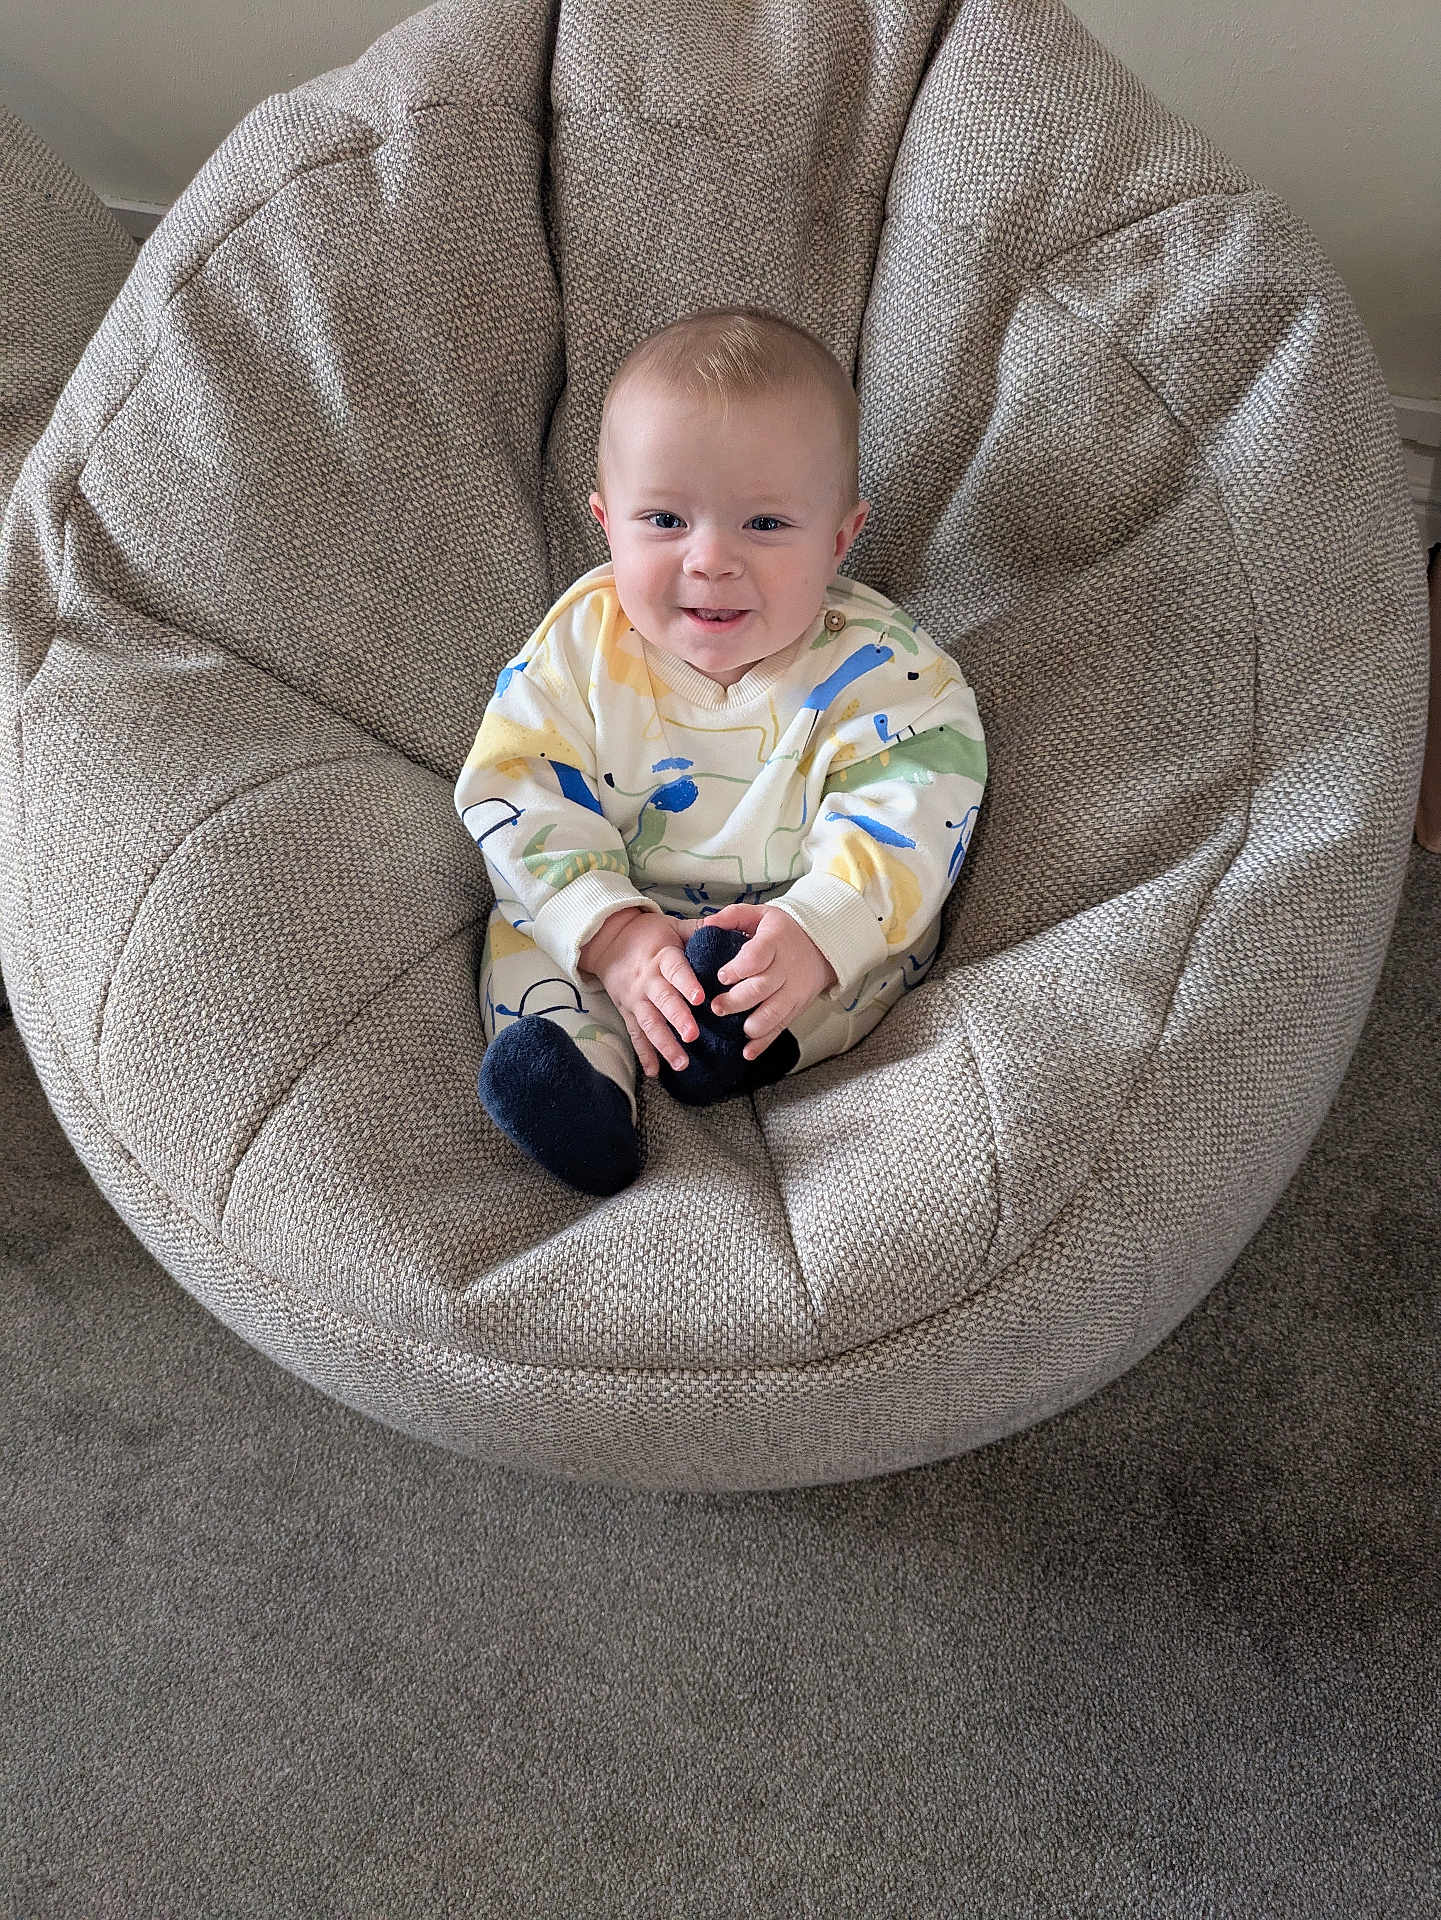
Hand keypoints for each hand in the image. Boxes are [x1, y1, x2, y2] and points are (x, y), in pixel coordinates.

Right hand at [578, 907, 707, 1078]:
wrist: (609, 940)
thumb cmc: (649, 934)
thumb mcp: (672, 925)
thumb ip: (698, 930)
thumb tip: (729, 926)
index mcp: (662, 957)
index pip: (676, 970)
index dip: (687, 983)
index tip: (700, 998)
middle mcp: (648, 980)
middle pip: (663, 1001)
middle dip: (677, 1019)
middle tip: (693, 1035)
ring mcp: (636, 998)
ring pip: (650, 1023)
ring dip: (664, 1044)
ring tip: (681, 1063)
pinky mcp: (627, 1011)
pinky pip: (636, 1035)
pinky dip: (644, 1054)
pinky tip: (655, 1071)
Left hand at [671, 903, 837, 1060]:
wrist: (822, 945)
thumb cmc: (783, 931)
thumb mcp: (761, 914)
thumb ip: (733, 916)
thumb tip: (706, 924)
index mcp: (774, 942)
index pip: (757, 957)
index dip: (738, 969)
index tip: (721, 976)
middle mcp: (786, 968)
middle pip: (761, 988)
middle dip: (736, 1001)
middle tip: (716, 1007)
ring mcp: (793, 991)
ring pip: (773, 1013)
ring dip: (751, 1026)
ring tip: (734, 1028)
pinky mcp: (796, 1008)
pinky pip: (780, 1028)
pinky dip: (764, 1043)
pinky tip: (747, 1052)